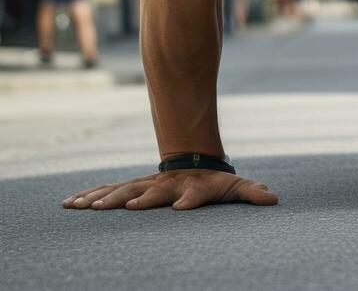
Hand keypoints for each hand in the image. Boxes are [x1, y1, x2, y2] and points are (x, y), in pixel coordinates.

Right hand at [62, 170, 278, 211]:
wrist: (191, 161)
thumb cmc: (214, 182)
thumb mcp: (234, 187)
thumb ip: (251, 192)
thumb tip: (274, 199)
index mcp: (193, 187)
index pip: (195, 194)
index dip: (190, 200)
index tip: (180, 208)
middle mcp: (167, 185)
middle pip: (152, 192)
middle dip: (137, 199)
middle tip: (123, 207)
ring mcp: (146, 185)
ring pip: (123, 189)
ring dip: (104, 198)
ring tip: (84, 207)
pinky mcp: (131, 188)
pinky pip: (107, 192)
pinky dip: (89, 196)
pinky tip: (70, 203)